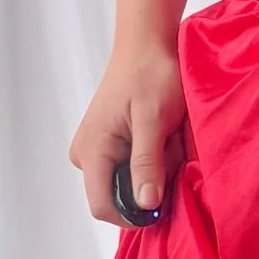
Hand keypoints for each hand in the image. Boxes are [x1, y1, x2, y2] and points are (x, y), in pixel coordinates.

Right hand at [69, 41, 186, 225]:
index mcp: (91, 150)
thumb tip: (145, 204)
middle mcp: (86, 155)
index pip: (104, 206)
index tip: (166, 203)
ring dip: (156, 170)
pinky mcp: (109, 145)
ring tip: (169, 138)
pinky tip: (164, 137)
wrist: (148, 44)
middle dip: (151, 184)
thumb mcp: (154, 119)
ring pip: (131, 183)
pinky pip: (133, 168)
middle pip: (120, 196)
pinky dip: (154, 159)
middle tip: (172, 150)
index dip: (135, 215)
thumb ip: (147, 162)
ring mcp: (97, 150)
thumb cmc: (151, 73)